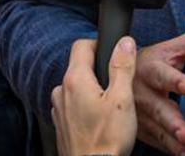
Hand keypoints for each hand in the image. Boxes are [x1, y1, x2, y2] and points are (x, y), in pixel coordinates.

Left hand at [51, 37, 138, 155]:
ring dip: (92, 90)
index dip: (101, 44)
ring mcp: (59, 111)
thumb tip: (125, 42)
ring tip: (112, 105)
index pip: (82, 45)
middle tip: (119, 84)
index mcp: (75, 80)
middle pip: (79, 66)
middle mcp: (62, 92)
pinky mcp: (62, 126)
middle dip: (99, 70)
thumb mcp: (122, 98)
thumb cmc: (107, 141)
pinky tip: (101, 120)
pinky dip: (86, 107)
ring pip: (77, 87)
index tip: (116, 55)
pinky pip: (73, 106)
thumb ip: (122, 66)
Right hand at [132, 10, 184, 154]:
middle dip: (174, 124)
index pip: (167, 76)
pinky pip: (158, 145)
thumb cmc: (152, 62)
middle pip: (160, 110)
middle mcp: (144, 94)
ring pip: (158, 133)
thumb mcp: (173, 48)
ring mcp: (140, 116)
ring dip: (175, 144)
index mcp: (153, 70)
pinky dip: (173, 152)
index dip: (180, 82)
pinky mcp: (141, 132)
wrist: (118, 78)